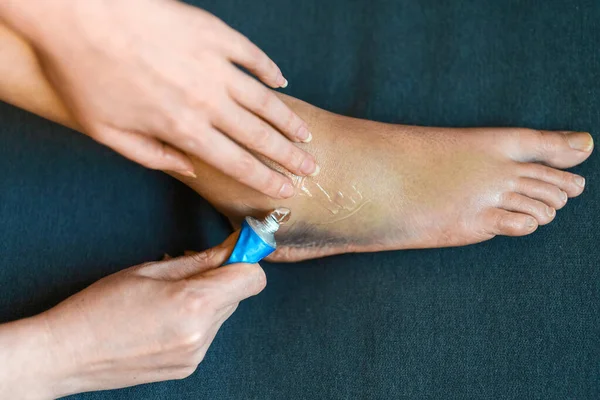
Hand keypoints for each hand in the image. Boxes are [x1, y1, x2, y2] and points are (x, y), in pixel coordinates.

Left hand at [1, 0, 317, 197]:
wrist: (79, 12)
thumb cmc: (84, 73)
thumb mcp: (108, 131)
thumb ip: (152, 156)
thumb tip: (188, 170)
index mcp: (183, 129)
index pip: (237, 163)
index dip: (266, 180)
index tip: (286, 190)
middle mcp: (208, 101)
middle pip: (260, 136)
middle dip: (289, 156)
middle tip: (311, 167)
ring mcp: (215, 65)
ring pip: (265, 100)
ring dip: (289, 120)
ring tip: (306, 135)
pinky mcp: (214, 34)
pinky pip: (253, 56)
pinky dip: (270, 71)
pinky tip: (282, 82)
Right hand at [9, 235, 264, 397]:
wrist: (67, 354)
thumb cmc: (100, 306)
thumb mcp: (150, 270)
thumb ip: (200, 260)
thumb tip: (232, 248)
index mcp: (194, 304)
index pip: (252, 279)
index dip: (245, 260)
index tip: (234, 250)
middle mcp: (202, 334)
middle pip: (238, 294)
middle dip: (221, 278)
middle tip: (188, 269)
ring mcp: (195, 355)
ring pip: (223, 313)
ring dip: (207, 300)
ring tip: (168, 297)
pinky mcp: (187, 367)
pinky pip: (207, 333)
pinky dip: (195, 320)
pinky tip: (164, 317)